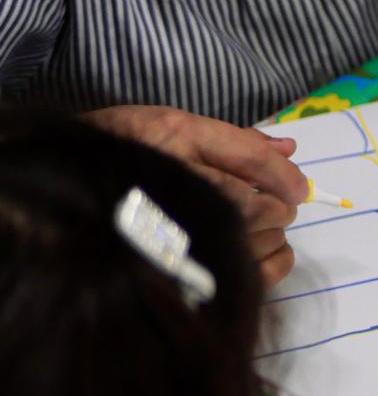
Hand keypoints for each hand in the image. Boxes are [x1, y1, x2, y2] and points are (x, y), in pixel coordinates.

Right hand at [86, 105, 307, 286]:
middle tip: (278, 205)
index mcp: (175, 139)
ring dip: (273, 231)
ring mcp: (177, 230)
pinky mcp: (180, 266)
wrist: (60, 190)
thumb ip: (233, 139)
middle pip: (257, 202)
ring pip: (255, 236)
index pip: (252, 161)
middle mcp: (176, 183)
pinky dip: (275, 262)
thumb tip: (288, 146)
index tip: (299, 187)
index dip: (285, 175)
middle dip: (278, 204)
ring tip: (263, 226)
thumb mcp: (167, 124)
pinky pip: (249, 272)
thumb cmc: (119, 151)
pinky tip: (271, 252)